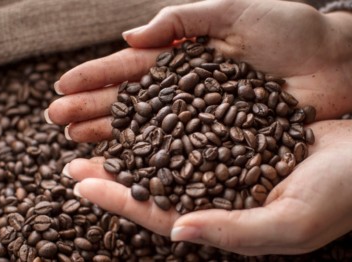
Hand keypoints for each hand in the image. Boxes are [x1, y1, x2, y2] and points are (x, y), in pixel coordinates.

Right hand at [45, 0, 351, 142]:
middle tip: (53, 120)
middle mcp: (186, 91)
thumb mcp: (232, 9)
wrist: (334, 60)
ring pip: (148, 129)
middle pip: (130, 102)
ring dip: (110, 135)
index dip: (94, 77)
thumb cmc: (289, 28)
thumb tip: (129, 35)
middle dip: (91, 109)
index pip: (130, 69)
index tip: (60, 86)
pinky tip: (125, 163)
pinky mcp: (221, 141)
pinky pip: (181, 151)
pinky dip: (152, 157)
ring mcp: (201, 118)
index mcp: (183, 57)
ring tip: (75, 142)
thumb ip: (182, 20)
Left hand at [66, 120, 351, 254]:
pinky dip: (162, 122)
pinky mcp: (232, 135)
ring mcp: (222, 162)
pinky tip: (141, 111)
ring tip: (96, 132)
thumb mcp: (291, 222)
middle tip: (72, 159)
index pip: (159, 213)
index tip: (82, 183)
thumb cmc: (340, 195)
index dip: (120, 200)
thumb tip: (178, 232)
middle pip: (153, 184)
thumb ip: (234, 232)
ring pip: (165, 155)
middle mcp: (216, 192)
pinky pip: (189, 129)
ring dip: (131, 145)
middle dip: (112, 174)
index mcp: (223, 219)